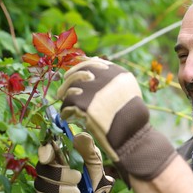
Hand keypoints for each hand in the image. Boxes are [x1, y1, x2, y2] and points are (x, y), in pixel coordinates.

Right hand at [34, 132, 113, 192]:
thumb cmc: (92, 171)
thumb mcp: (94, 159)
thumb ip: (88, 148)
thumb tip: (81, 136)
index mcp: (60, 152)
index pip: (45, 148)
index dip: (44, 152)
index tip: (48, 158)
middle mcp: (49, 166)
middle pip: (43, 169)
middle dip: (61, 176)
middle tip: (78, 178)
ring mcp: (45, 181)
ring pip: (42, 186)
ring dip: (62, 191)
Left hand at [57, 58, 176, 184]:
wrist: (131, 133)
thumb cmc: (130, 114)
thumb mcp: (127, 88)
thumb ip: (111, 75)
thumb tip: (91, 59)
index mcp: (116, 72)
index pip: (92, 63)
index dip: (79, 68)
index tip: (70, 74)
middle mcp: (105, 78)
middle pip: (78, 74)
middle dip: (68, 82)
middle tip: (61, 92)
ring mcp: (94, 90)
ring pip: (71, 89)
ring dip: (68, 98)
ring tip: (70, 108)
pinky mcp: (85, 105)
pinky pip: (67, 105)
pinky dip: (66, 112)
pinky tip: (69, 117)